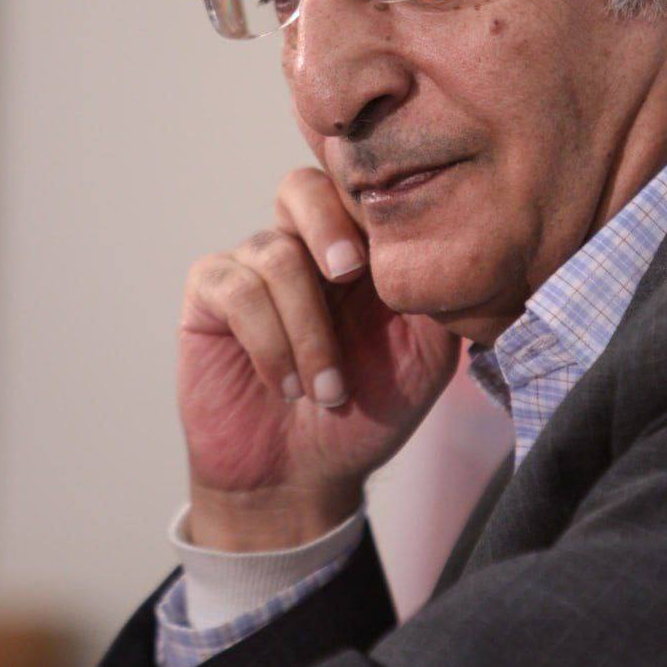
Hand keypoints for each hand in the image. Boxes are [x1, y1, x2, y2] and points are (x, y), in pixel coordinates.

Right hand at [178, 167, 459, 548]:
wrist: (301, 479)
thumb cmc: (366, 413)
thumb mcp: (425, 357)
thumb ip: (438, 298)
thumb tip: (455, 246)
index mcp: (356, 249)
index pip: (357, 189)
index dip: (372, 203)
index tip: (392, 254)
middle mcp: (300, 246)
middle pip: (301, 187)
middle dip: (328, 225)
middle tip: (350, 274)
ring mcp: (251, 267)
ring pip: (274, 254)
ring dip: (307, 330)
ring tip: (327, 391)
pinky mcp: (210, 296)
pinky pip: (235, 288)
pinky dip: (268, 341)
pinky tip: (288, 386)